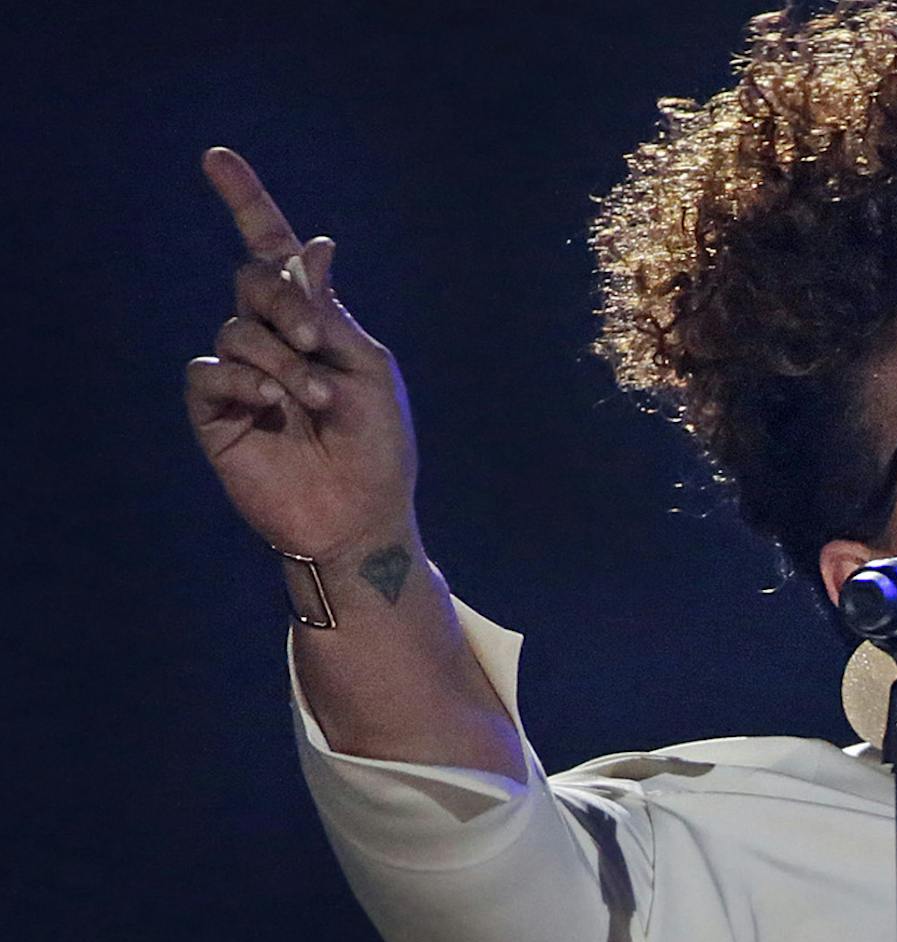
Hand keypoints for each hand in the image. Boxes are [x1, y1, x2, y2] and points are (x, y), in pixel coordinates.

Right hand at [185, 147, 418, 561]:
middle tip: (315, 341)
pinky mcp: (218, 414)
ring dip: (281, 362)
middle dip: (282, 300)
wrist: (363, 519)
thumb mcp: (366, 369)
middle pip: (252, 280)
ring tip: (315, 404)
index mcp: (316, 325)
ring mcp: (243, 377)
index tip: (216, 158)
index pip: (273, 254)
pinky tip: (274, 407)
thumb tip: (311, 244)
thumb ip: (330, 311)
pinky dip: (245, 382)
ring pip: (236, 330)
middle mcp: (274, 342)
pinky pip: (210, 373)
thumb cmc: (379, 450)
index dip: (247, 205)